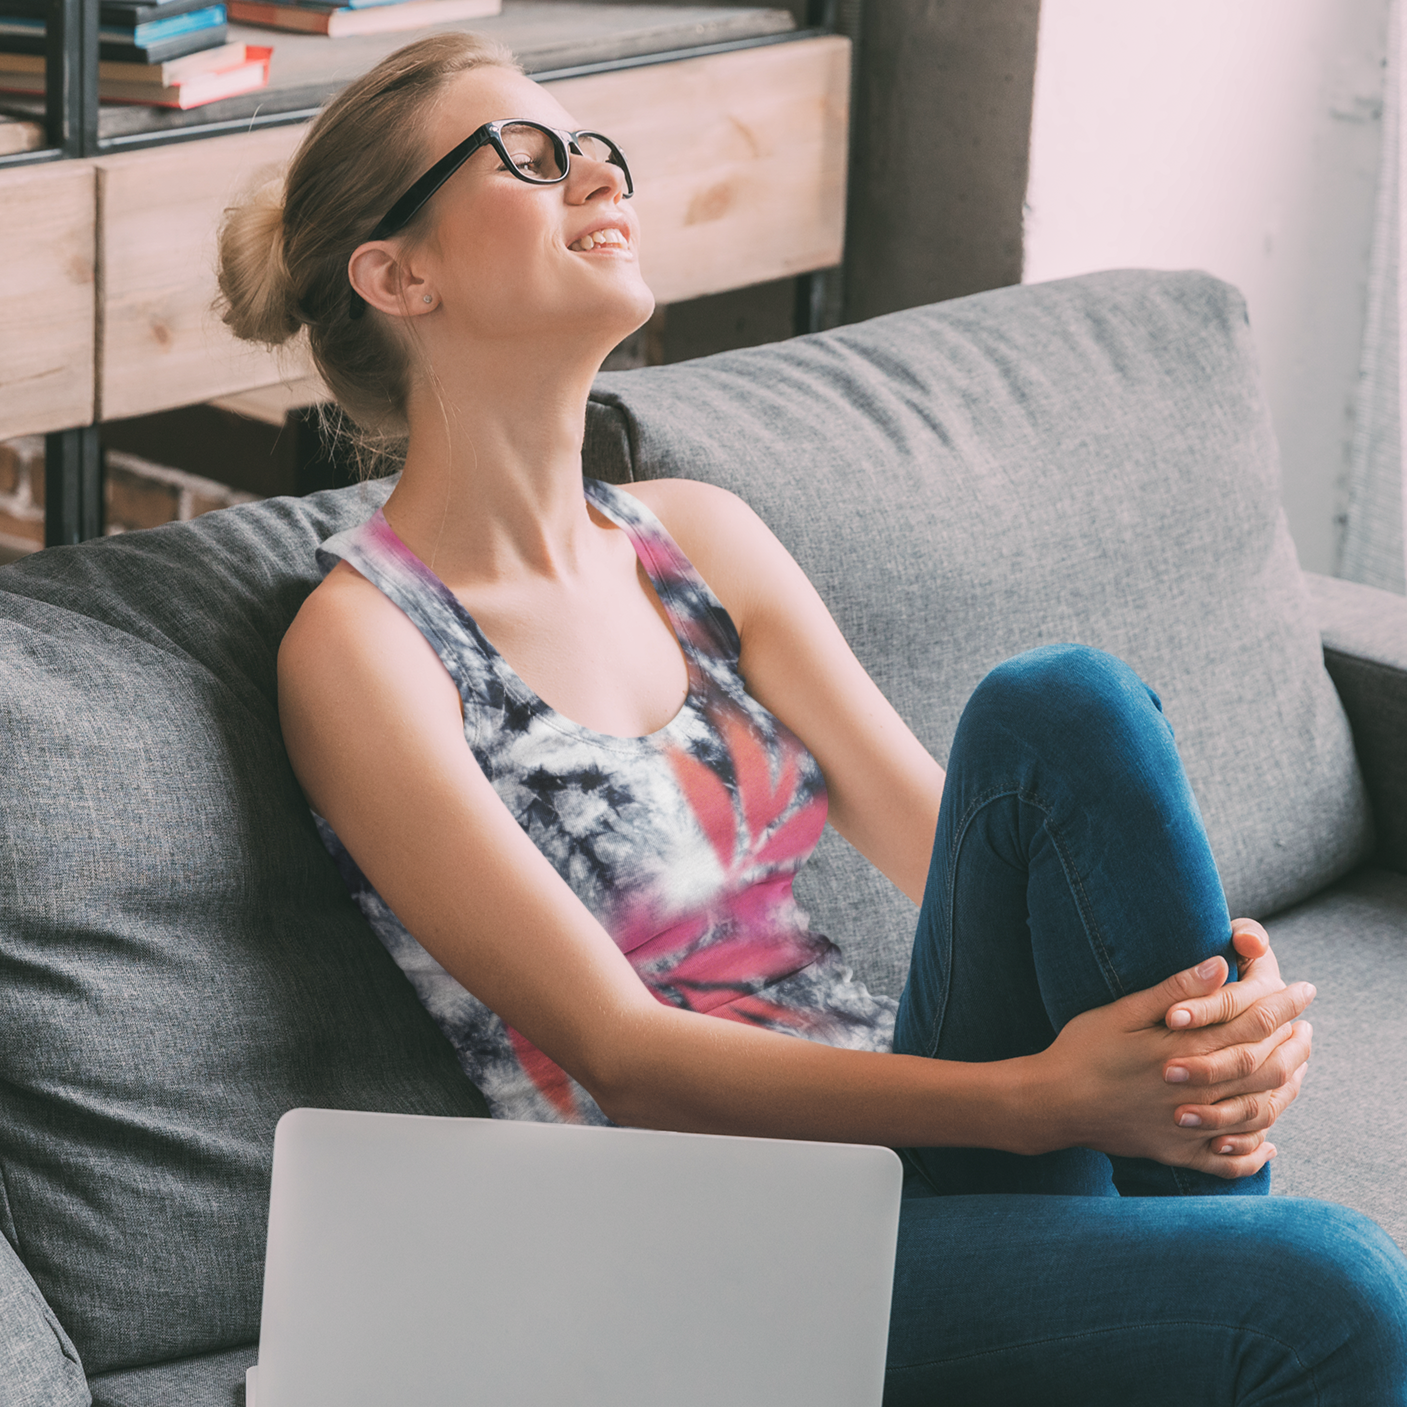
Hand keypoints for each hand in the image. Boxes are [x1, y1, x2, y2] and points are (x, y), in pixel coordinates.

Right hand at [1031, 944, 1313, 1177]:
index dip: (1282, 1006)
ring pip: (1257, 1112)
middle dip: (1294, 1044)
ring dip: (1285, 1090)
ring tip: (1298, 1071)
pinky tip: (1268, 1143)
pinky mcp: (1177, 1152)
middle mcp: (1195, 1092)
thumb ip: (1175, 990)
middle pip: (1264, 1068)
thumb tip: (1219, 965)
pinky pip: (1228, 1161)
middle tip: (1309, 1027)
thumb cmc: (1082, 1049)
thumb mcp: (1122, 1011)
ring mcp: (1189, 1128)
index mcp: (1182, 1051)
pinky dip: (1254, 1154)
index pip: (1250, 1024)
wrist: (1052, 1103)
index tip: (1303, 990)